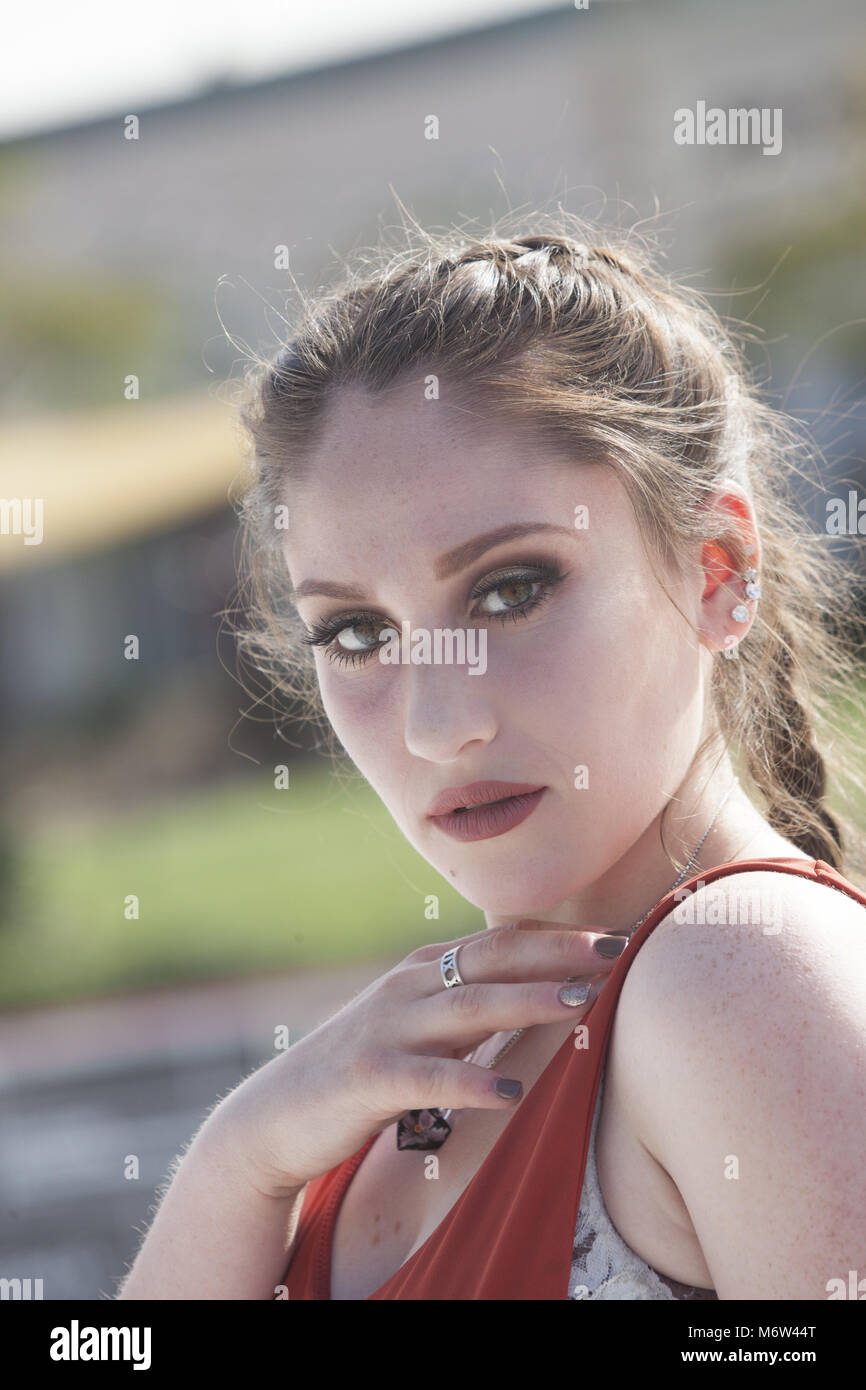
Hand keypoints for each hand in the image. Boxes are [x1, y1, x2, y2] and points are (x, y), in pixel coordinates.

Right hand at [214, 919, 625, 1195]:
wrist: (279, 1114)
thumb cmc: (366, 1067)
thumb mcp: (417, 1021)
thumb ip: (468, 1000)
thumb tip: (541, 987)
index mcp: (425, 969)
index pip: (501, 940)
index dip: (559, 935)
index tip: (617, 934)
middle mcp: (409, 986)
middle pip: (493, 958)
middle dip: (558, 952)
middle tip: (618, 950)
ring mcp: (388, 1028)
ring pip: (470, 1007)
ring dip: (529, 1001)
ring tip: (582, 1003)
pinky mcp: (371, 1078)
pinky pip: (430, 1077)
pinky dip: (471, 1080)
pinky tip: (510, 1089)